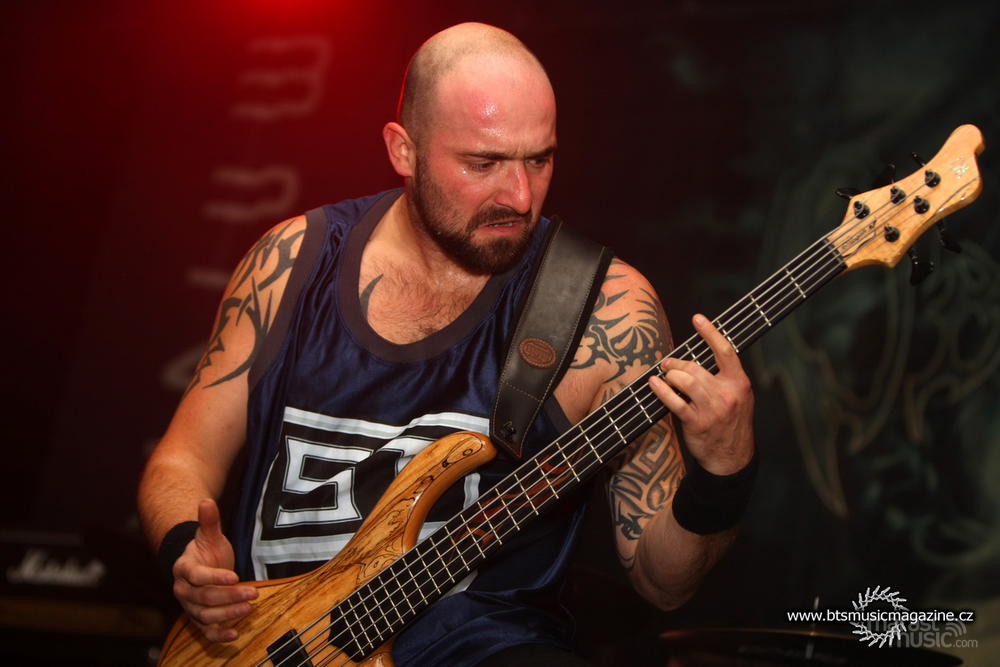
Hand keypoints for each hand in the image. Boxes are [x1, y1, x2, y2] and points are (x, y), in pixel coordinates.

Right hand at [172, 499, 257, 641]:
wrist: (198, 566)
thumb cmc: (206, 550)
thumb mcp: (209, 535)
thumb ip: (209, 521)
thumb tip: (207, 501)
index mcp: (184, 568)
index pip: (197, 576)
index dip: (215, 578)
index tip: (235, 577)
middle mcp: (183, 590)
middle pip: (203, 598)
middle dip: (229, 597)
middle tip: (252, 593)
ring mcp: (189, 606)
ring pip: (205, 615)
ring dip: (227, 614)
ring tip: (249, 609)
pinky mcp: (198, 618)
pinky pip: (205, 630)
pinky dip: (219, 635)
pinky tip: (235, 634)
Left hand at [649, 314, 754, 474]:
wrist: (732, 458)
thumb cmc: (732, 423)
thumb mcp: (739, 397)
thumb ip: (725, 377)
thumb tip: (700, 356)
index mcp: (739, 383)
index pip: (725, 351)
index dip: (710, 332)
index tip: (697, 318)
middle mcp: (727, 394)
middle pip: (696, 367)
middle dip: (677, 363)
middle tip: (668, 364)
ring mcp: (712, 409)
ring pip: (685, 381)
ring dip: (670, 375)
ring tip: (664, 374)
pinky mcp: (697, 423)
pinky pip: (674, 402)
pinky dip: (661, 391)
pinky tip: (655, 384)